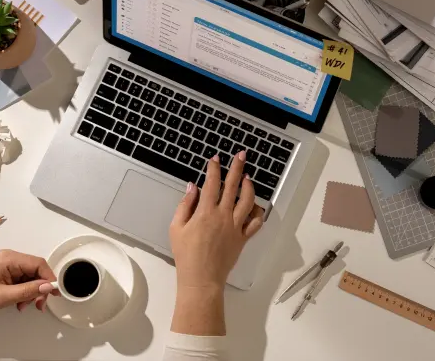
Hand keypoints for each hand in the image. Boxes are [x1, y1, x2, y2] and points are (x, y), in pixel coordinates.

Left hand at [0, 249, 58, 312]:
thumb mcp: (3, 296)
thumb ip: (27, 291)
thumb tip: (48, 287)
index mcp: (9, 258)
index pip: (38, 264)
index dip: (48, 278)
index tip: (54, 291)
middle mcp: (11, 258)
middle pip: (36, 270)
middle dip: (39, 288)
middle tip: (39, 304)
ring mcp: (8, 264)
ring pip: (31, 276)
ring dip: (31, 292)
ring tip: (24, 305)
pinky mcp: (6, 271)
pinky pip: (23, 279)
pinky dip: (24, 291)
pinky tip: (19, 302)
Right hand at [170, 151, 264, 292]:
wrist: (201, 279)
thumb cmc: (186, 255)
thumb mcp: (176, 228)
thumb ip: (185, 205)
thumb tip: (193, 187)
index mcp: (206, 212)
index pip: (212, 183)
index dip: (214, 168)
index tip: (216, 159)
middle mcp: (223, 216)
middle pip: (233, 185)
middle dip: (237, 167)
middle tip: (241, 155)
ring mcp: (235, 226)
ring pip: (248, 200)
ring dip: (249, 186)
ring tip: (248, 177)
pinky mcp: (243, 237)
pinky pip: (255, 222)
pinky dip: (257, 212)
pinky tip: (255, 205)